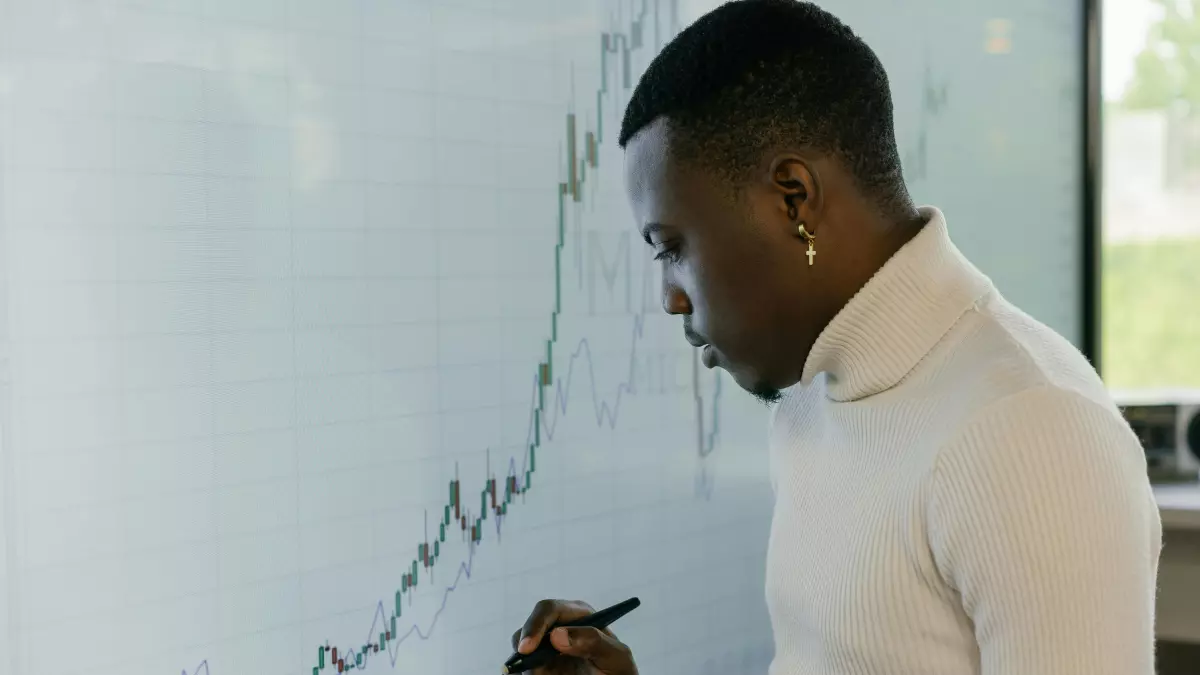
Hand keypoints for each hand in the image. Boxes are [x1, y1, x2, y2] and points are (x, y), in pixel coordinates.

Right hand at [510, 599, 638, 674]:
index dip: (535, 625)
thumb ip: (594, 641)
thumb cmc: (618, 671)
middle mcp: (558, 628)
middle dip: (523, 647)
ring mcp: (547, 648)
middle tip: (528, 670)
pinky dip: (524, 673)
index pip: (548, 609)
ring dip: (525, 664)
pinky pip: (522, 668)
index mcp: (578, 616)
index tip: (528, 647)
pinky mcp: (541, 666)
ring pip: (521, 650)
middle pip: (528, 629)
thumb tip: (557, 635)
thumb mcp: (616, 656)